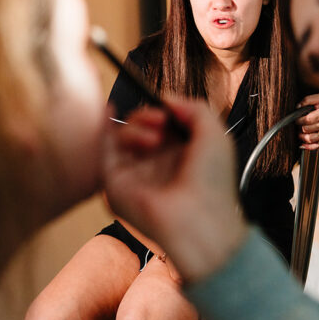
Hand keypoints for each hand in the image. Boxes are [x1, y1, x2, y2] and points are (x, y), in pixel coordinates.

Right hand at [102, 100, 247, 282]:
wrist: (199, 221)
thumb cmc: (212, 184)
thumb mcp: (215, 135)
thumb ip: (195, 108)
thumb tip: (166, 98)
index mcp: (181, 155)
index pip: (162, 124)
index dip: (163, 111)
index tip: (169, 109)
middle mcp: (156, 164)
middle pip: (140, 126)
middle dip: (148, 114)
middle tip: (162, 120)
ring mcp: (135, 174)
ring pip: (123, 135)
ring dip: (136, 125)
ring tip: (154, 138)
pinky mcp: (116, 184)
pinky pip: (103, 150)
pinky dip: (104, 128)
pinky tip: (110, 112)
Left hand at [297, 94, 318, 149]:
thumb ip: (307, 101)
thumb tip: (297, 107)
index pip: (306, 120)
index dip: (298, 120)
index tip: (296, 119)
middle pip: (306, 130)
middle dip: (299, 127)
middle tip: (298, 124)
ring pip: (310, 139)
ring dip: (302, 137)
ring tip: (300, 133)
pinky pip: (318, 145)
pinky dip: (309, 147)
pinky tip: (303, 145)